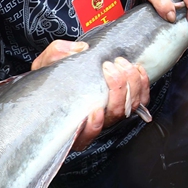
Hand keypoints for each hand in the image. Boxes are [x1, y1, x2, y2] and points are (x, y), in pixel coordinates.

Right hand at [30, 40, 149, 150]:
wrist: (65, 70)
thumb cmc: (51, 74)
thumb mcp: (45, 64)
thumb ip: (56, 55)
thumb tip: (79, 50)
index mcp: (71, 122)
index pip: (84, 137)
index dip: (93, 127)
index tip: (96, 110)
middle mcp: (94, 122)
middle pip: (114, 115)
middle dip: (117, 89)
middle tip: (109, 67)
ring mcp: (112, 112)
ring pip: (130, 106)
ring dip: (130, 83)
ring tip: (121, 63)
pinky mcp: (125, 102)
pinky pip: (141, 100)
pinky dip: (143, 84)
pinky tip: (137, 69)